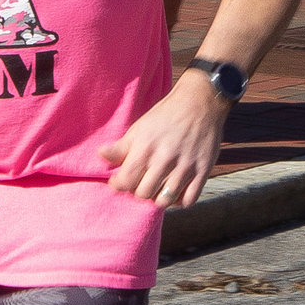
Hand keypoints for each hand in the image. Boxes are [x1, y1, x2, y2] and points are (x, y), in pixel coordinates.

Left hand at [98, 71, 231, 207]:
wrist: (200, 103)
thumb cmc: (166, 115)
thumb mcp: (140, 127)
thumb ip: (120, 146)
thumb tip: (101, 156)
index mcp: (145, 148)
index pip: (125, 182)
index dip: (118, 184)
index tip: (120, 180)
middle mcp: (164, 160)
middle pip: (143, 194)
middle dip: (138, 191)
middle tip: (140, 182)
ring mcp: (185, 167)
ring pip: (164, 201)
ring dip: (157, 198)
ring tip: (156, 188)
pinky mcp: (202, 171)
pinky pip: (188, 200)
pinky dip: (179, 201)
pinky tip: (175, 191)